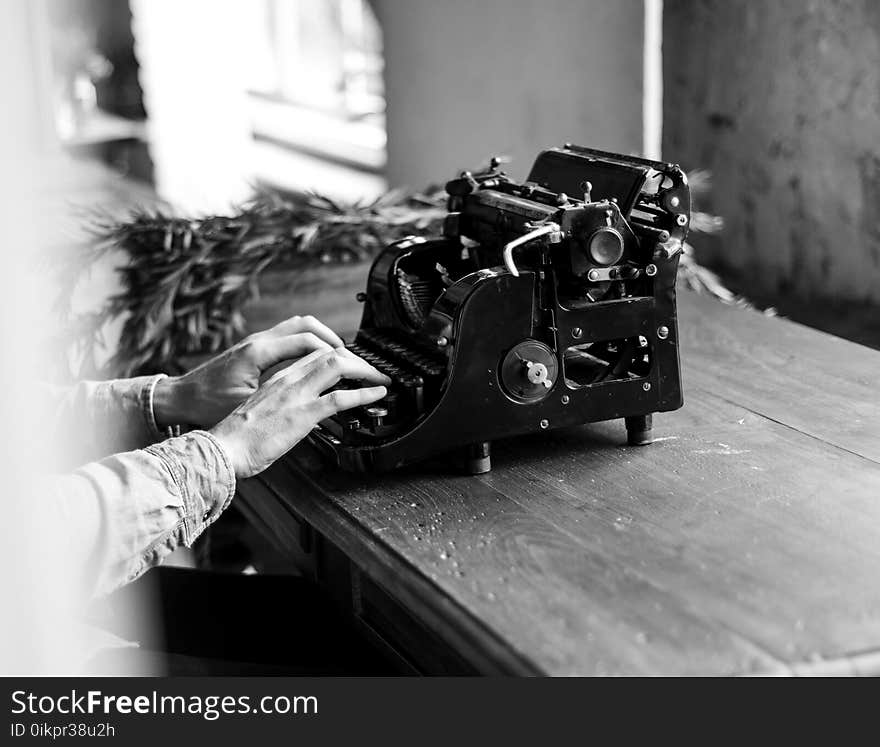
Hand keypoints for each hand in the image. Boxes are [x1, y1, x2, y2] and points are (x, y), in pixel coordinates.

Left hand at [153, 315, 344, 428]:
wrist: (180, 399)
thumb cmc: (207, 406)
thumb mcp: (248, 408)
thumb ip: (282, 401)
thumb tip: (311, 404)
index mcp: (260, 352)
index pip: (310, 342)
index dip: (338, 354)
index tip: (356, 368)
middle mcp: (260, 341)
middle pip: (309, 327)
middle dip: (337, 343)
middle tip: (357, 361)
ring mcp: (257, 342)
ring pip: (300, 326)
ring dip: (324, 339)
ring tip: (342, 357)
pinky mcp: (254, 349)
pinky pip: (290, 336)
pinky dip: (309, 344)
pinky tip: (317, 360)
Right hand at [210, 347, 389, 477]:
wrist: (223, 448)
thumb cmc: (237, 439)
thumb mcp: (261, 413)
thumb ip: (281, 408)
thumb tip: (299, 417)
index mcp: (277, 379)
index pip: (312, 355)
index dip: (337, 357)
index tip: (351, 367)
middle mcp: (288, 380)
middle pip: (329, 353)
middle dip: (356, 359)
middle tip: (372, 370)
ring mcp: (297, 394)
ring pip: (337, 365)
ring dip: (365, 370)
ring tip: (381, 379)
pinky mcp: (304, 413)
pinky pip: (341, 397)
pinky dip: (365, 393)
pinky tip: (377, 394)